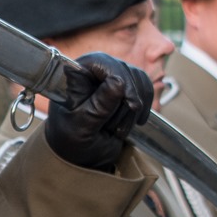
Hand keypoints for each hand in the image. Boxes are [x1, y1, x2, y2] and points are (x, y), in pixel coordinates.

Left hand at [45, 52, 152, 170]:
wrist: (79, 153)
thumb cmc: (71, 139)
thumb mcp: (82, 127)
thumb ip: (98, 106)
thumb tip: (118, 82)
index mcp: (77, 74)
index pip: (105, 63)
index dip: (122, 80)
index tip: (131, 103)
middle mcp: (94, 69)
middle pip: (126, 72)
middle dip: (127, 102)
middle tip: (114, 127)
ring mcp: (112, 75)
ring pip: (139, 80)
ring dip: (135, 108)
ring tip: (118, 129)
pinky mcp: (126, 86)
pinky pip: (145, 87)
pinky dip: (144, 107)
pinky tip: (135, 122)